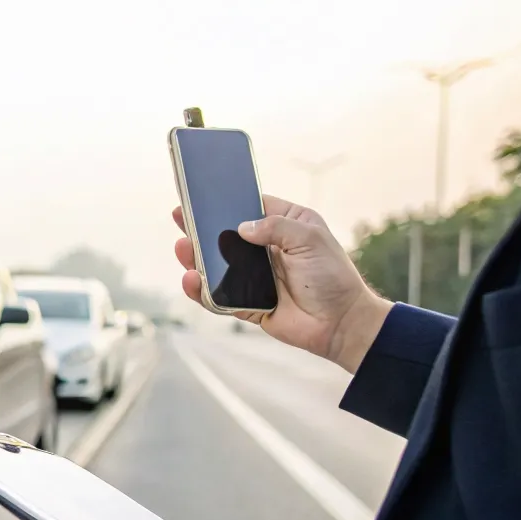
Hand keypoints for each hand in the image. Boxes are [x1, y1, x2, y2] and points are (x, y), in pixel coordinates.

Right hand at [173, 196, 392, 373]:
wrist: (340, 323)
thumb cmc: (332, 277)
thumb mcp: (310, 239)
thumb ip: (276, 227)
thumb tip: (240, 228)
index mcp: (286, 227)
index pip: (252, 208)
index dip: (229, 202)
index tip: (205, 196)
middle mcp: (267, 251)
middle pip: (227, 236)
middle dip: (203, 229)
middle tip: (180, 219)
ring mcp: (255, 278)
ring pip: (217, 266)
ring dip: (196, 259)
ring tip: (182, 250)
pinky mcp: (247, 304)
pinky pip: (218, 297)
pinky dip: (202, 291)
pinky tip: (192, 281)